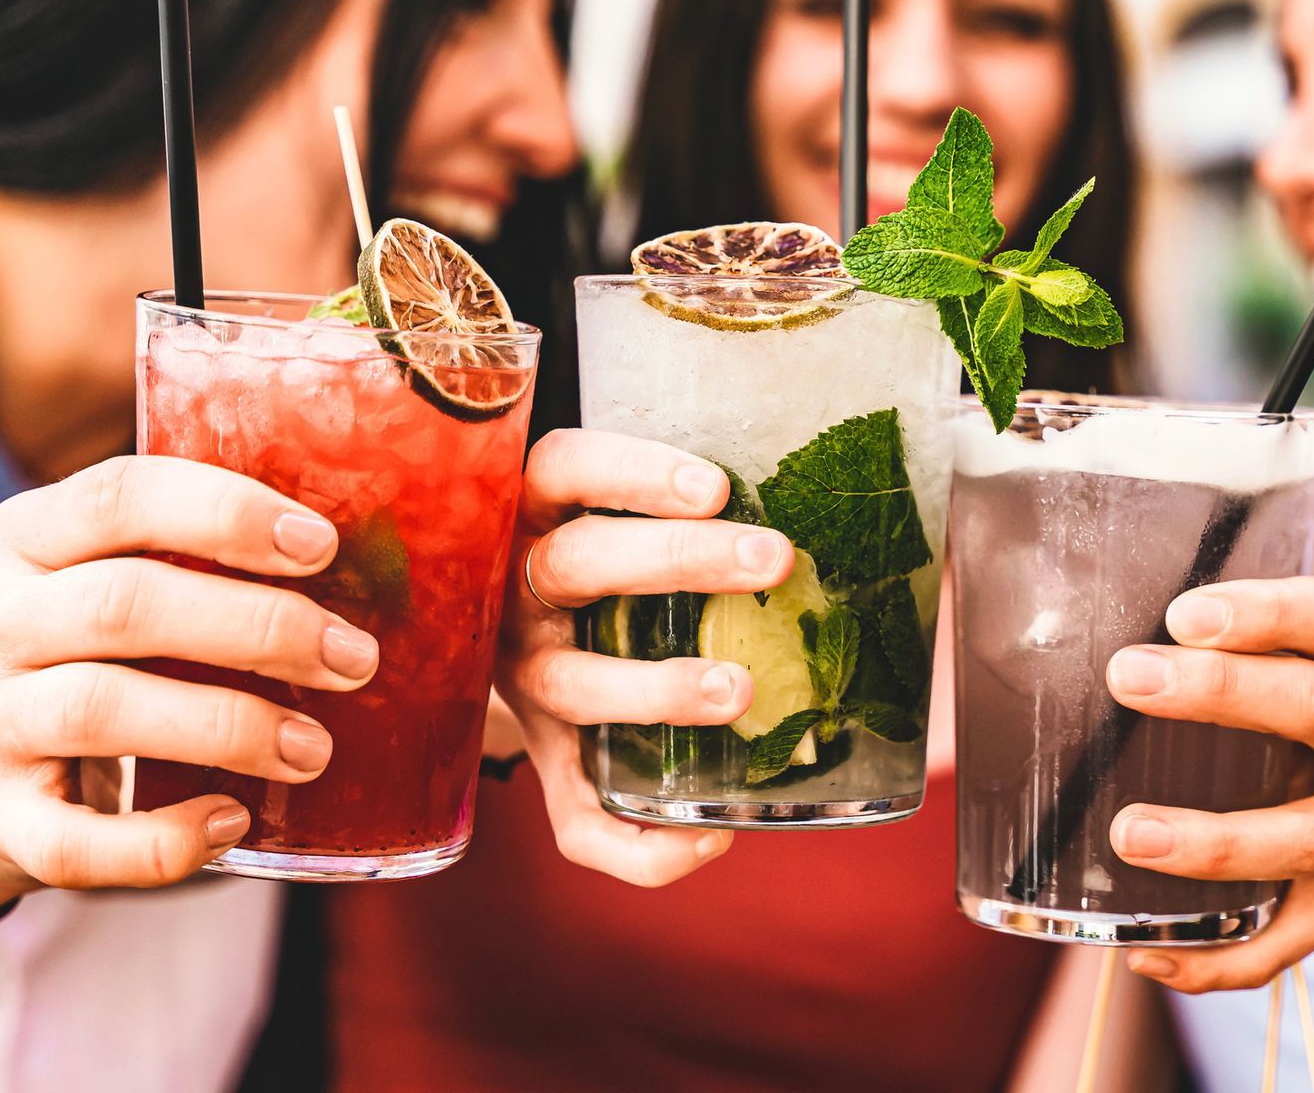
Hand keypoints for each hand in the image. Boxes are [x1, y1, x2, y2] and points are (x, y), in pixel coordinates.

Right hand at [0, 455, 378, 910]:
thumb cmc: (81, 652)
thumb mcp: (105, 576)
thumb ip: (197, 556)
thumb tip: (376, 559)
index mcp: (28, 538)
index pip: (121, 497)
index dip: (226, 514)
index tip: (322, 546)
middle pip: (126, 604)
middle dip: (258, 627)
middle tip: (355, 659)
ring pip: (100, 709)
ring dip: (227, 725)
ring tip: (315, 747)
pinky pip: (75, 842)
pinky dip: (160, 842)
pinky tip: (234, 823)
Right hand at [499, 429, 792, 886]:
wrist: (486, 632)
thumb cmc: (598, 554)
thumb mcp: (609, 511)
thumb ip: (685, 506)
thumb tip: (827, 504)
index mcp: (534, 513)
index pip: (566, 469)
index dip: (633, 474)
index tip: (716, 486)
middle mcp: (516, 594)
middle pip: (578, 565)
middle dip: (679, 559)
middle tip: (773, 558)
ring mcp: (523, 680)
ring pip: (572, 684)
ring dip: (657, 689)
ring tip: (739, 688)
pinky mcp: (544, 758)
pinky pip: (573, 819)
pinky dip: (637, 845)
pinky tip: (713, 837)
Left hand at [1107, 576, 1313, 991]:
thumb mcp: (1310, 657)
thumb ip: (1236, 640)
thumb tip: (1080, 627)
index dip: (1262, 611)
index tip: (1180, 613)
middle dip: (1219, 692)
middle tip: (1126, 678)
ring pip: (1303, 840)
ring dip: (1212, 841)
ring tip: (1127, 833)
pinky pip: (1285, 943)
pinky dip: (1215, 959)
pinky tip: (1144, 950)